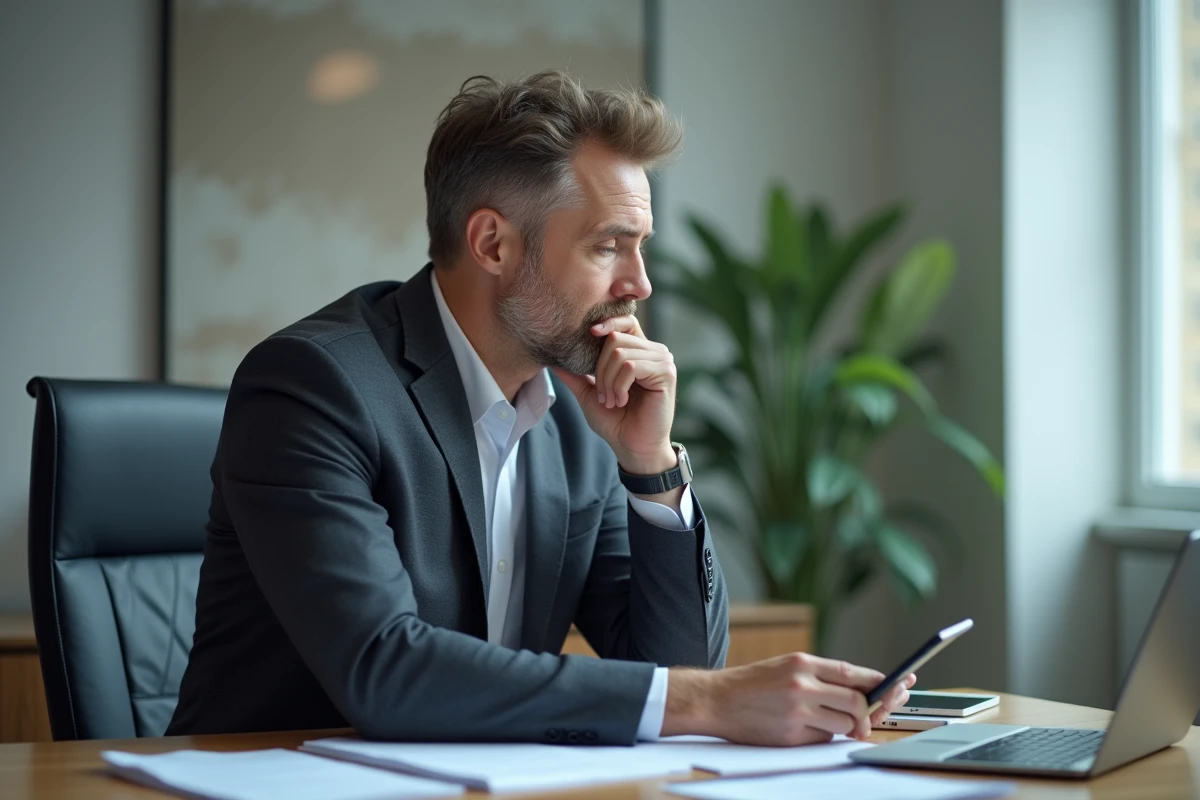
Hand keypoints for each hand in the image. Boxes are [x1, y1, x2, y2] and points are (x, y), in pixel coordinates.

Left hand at [551, 315, 676, 474]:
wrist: (633, 447)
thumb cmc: (615, 421)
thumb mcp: (588, 393)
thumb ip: (574, 374)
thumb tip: (552, 358)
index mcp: (639, 351)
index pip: (625, 321)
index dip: (608, 322)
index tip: (590, 333)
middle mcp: (654, 351)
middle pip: (615, 338)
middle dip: (600, 369)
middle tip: (603, 395)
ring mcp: (663, 360)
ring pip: (620, 353)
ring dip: (608, 381)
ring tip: (612, 401)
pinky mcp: (666, 372)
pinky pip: (631, 366)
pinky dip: (619, 386)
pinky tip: (622, 401)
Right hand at [661, 653, 916, 745]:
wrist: (716, 700)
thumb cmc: (752, 684)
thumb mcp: (786, 666)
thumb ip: (820, 676)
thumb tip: (860, 689)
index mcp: (803, 662)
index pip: (854, 672)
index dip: (881, 682)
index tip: (900, 685)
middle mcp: (802, 684)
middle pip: (857, 701)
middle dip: (871, 711)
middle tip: (873, 716)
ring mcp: (797, 711)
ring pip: (844, 722)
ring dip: (847, 726)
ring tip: (835, 723)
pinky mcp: (790, 734)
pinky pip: (823, 739)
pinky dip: (824, 736)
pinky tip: (810, 729)